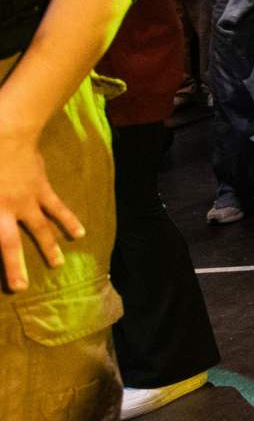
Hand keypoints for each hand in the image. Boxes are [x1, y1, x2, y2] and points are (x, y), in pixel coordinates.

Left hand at [0, 131, 84, 292]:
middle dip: (17, 265)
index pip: (0, 242)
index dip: (5, 263)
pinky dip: (68, 220)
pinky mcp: (42, 188)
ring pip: (41, 228)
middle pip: (13, 243)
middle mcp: (10, 210)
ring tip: (58, 262)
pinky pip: (58, 208)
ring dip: (49, 246)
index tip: (13, 283)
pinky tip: (79, 232)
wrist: (7, 133)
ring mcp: (29, 201)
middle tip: (21, 287)